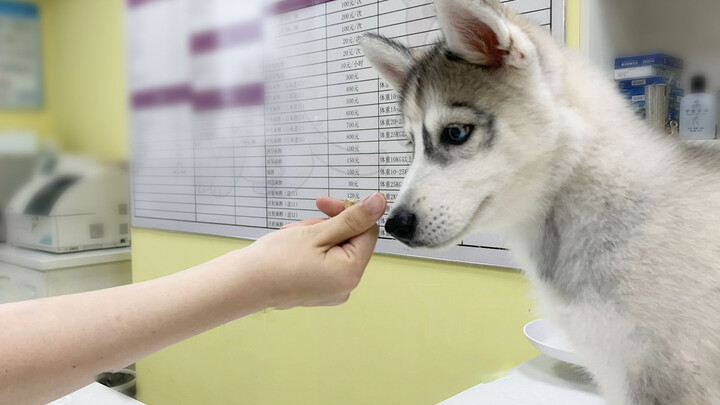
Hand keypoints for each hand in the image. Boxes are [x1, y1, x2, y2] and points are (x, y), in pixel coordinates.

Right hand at [239, 193, 386, 308]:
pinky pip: (323, 262)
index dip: (348, 213)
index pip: (366, 232)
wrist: (242, 284)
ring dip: (315, 235)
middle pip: (350, 241)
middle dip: (327, 226)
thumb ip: (351, 218)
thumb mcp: (316, 232)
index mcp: (350, 273)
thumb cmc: (275, 260)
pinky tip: (290, 247)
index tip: (323, 204)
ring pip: (334, 249)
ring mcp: (331, 291)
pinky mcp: (317, 290)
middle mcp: (345, 286)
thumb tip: (379, 203)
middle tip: (301, 225)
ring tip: (291, 237)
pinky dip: (310, 249)